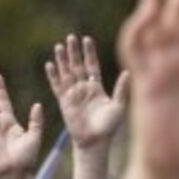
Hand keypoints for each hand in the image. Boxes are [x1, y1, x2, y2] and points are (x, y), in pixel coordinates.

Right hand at [45, 34, 130, 148]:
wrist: (95, 140)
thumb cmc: (109, 126)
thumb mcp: (119, 106)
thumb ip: (121, 89)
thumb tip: (128, 72)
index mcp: (97, 88)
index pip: (92, 66)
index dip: (89, 53)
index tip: (87, 39)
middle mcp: (83, 88)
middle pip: (77, 66)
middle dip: (74, 52)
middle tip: (71, 37)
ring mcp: (73, 93)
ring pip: (66, 72)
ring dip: (62, 60)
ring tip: (59, 46)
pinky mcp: (64, 101)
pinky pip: (57, 85)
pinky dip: (53, 75)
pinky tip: (50, 64)